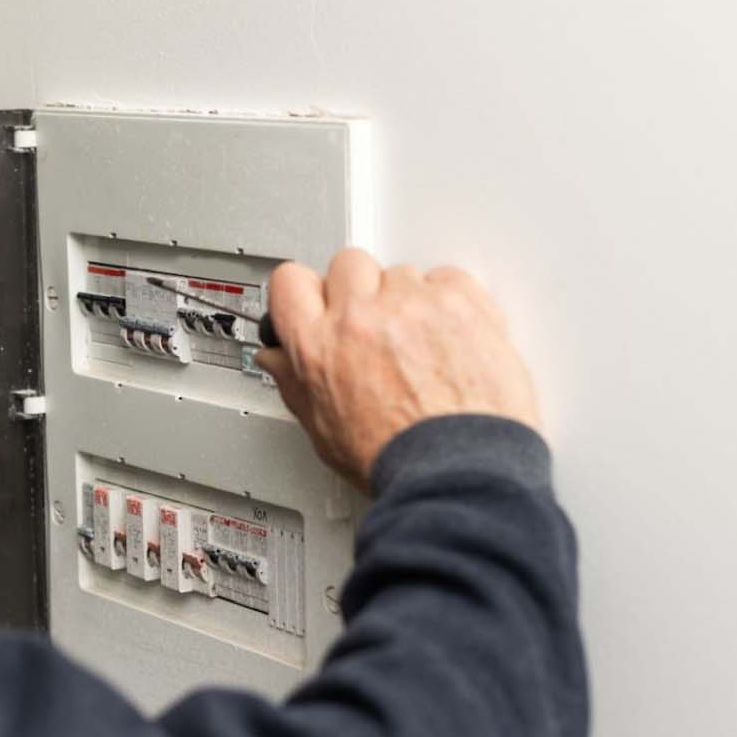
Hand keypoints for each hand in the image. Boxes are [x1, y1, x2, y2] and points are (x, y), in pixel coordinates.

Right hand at [255, 250, 540, 492]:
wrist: (459, 471)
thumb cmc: (396, 459)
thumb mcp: (323, 431)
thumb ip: (295, 384)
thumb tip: (277, 360)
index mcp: (318, 345)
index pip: (290, 281)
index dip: (304, 291)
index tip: (318, 300)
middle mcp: (360, 317)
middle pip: (348, 265)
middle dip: (360, 290)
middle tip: (376, 326)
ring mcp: (411, 305)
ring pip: (400, 272)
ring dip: (407, 299)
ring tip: (423, 344)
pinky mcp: (459, 303)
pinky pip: (448, 277)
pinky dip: (450, 300)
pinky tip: (451, 335)